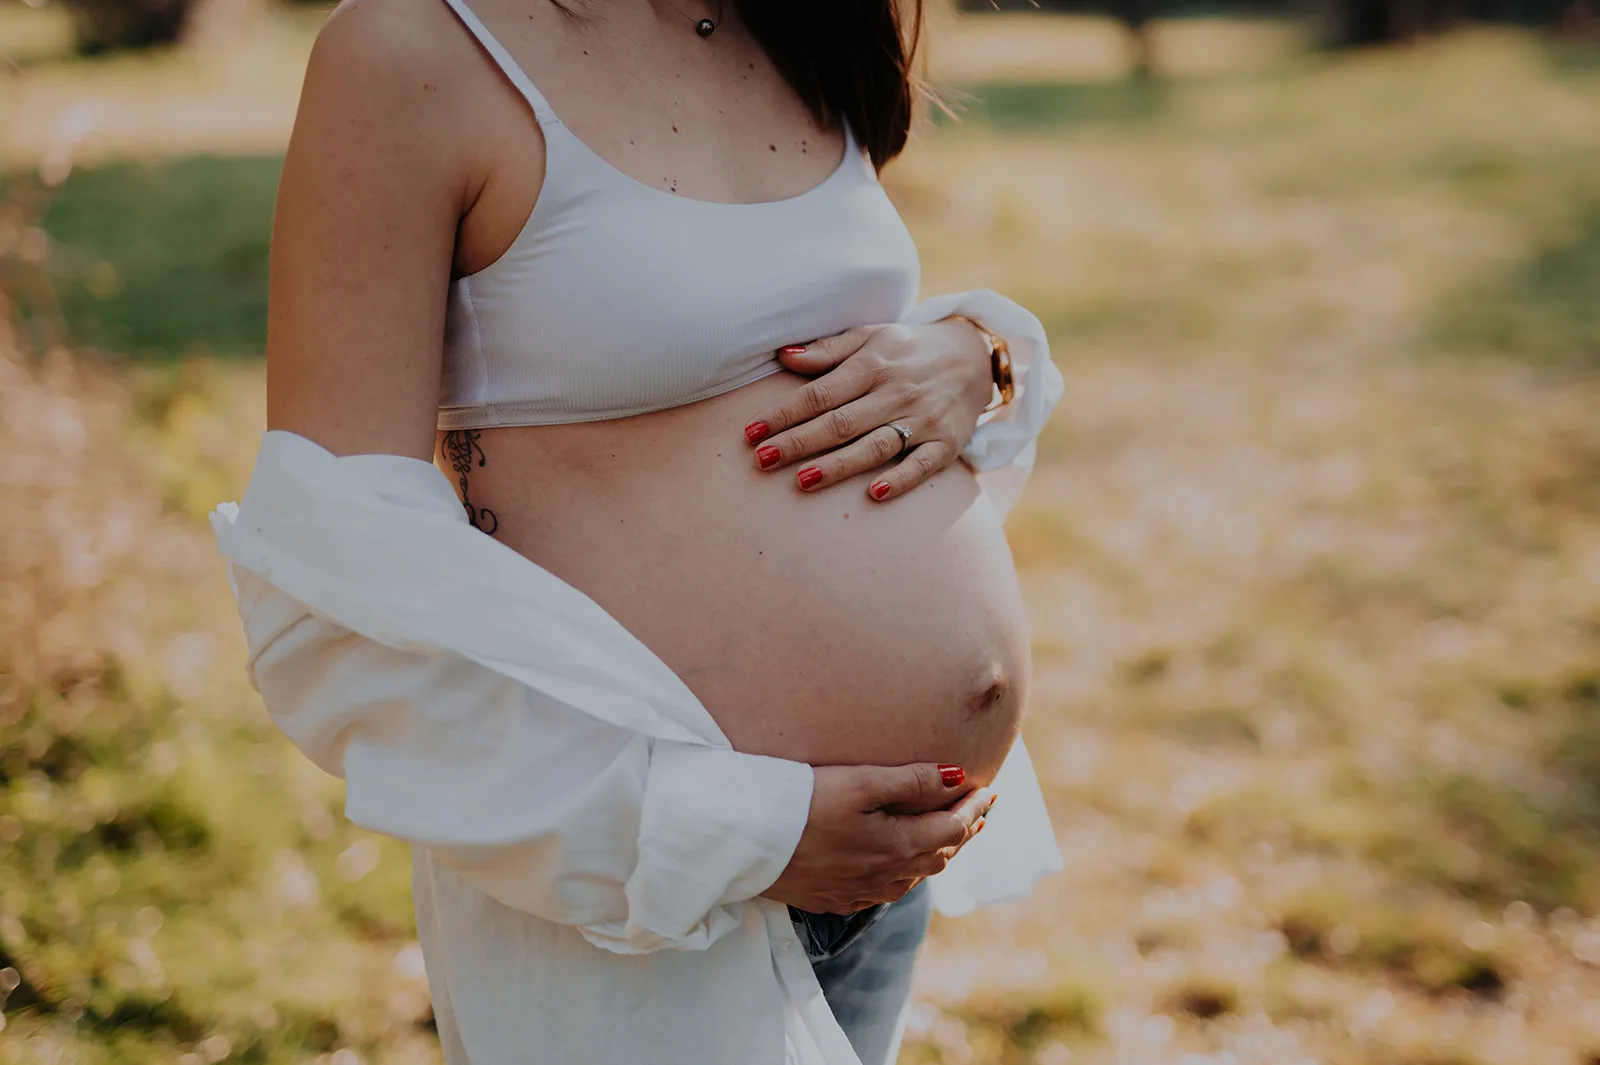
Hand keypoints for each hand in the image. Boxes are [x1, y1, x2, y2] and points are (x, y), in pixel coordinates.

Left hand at [742, 320, 992, 501]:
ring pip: (874, 446)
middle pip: (840, 422)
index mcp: (872, 365)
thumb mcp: (870, 337)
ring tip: (802, 481)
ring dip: (838, 465)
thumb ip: (828, 350)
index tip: (751, 432)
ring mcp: (922, 420)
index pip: (820, 393)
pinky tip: (874, 494)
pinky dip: (900, 480)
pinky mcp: (946, 444)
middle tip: (762, 460)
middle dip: (798, 442)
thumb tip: (783, 356)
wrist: (975, 357)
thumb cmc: (908, 350)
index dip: (784, 413)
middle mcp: (896, 393)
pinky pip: (922, 465)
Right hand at [762, 762, 996, 914]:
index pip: (952, 827)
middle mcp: (883, 876)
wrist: (742, 844)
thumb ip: (910, 780)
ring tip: (951, 832)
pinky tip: (903, 864)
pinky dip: (908, 872)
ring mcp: (858, 891)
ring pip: (916, 876)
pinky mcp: (834, 899)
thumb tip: (958, 777)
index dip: (975, 808)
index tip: (991, 789)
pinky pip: (887, 890)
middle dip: (963, 830)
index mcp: (895, 846)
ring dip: (939, 852)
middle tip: (979, 809)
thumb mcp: (858, 783)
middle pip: (939, 855)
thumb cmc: (799, 803)